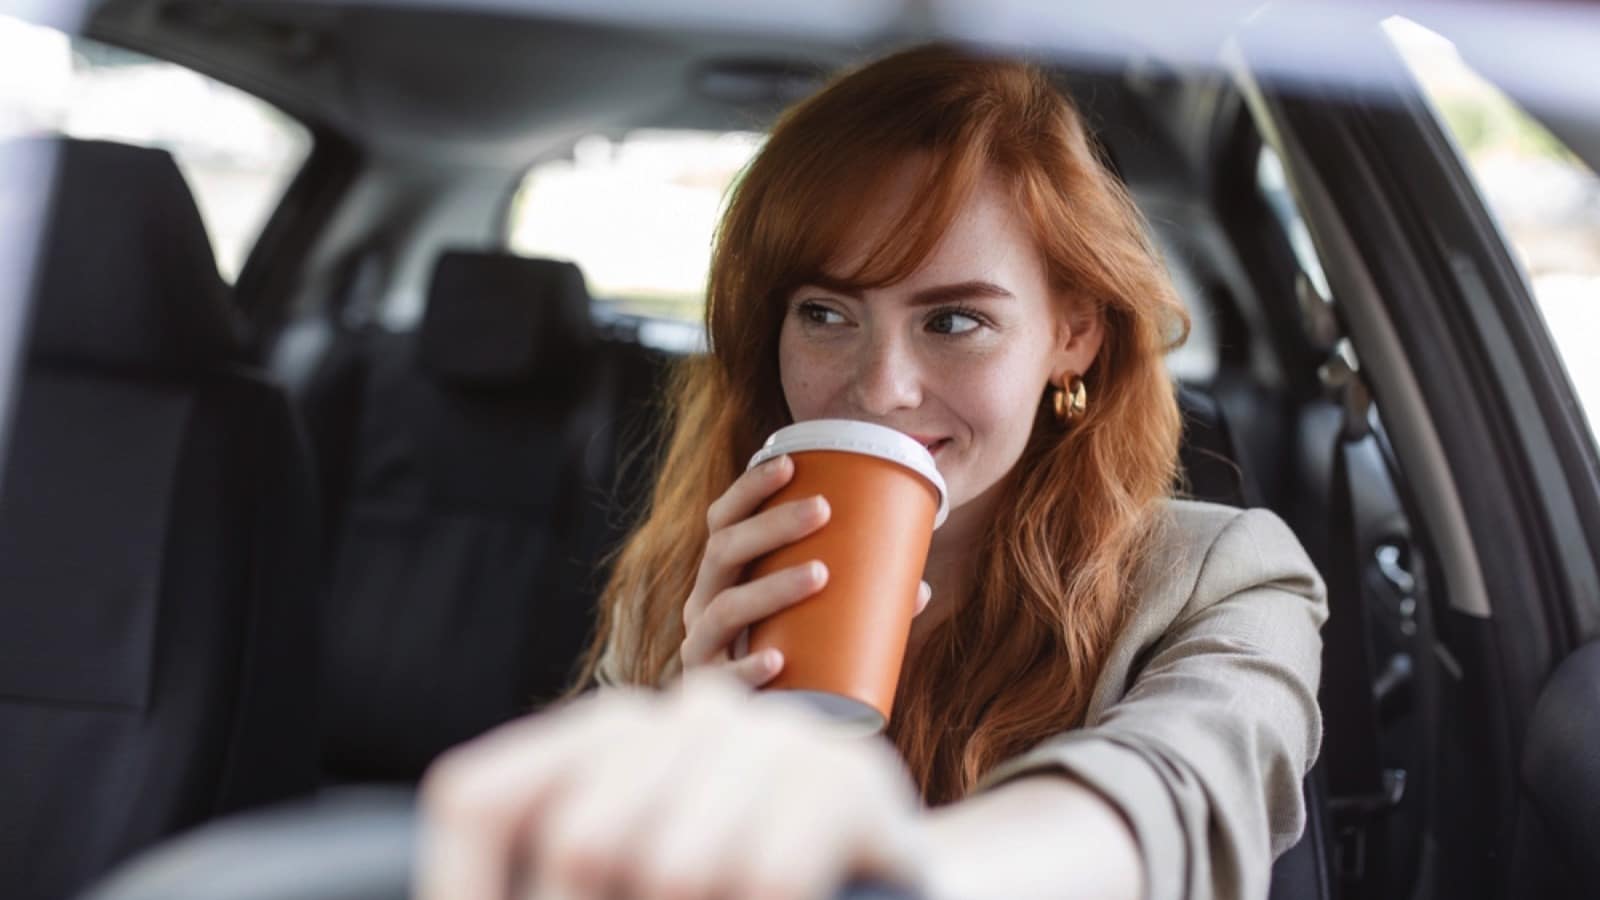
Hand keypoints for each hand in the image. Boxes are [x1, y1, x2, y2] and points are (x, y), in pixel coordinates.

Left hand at [417, 671, 927, 899]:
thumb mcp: (623, 885)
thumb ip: (537, 880)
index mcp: (607, 735)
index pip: (476, 795)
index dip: (462, 889)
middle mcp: (683, 713)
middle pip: (581, 842)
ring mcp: (774, 737)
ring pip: (670, 867)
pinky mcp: (850, 781)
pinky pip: (761, 881)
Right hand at [681, 453, 931, 686]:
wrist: (754, 729)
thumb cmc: (786, 660)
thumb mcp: (810, 622)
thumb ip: (856, 604)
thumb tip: (918, 586)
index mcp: (722, 578)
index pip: (723, 520)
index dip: (749, 488)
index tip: (790, 464)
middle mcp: (702, 604)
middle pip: (723, 551)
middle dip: (771, 525)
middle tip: (823, 510)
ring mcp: (701, 647)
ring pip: (726, 608)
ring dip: (771, 586)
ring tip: (821, 573)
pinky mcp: (709, 692)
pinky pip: (723, 677)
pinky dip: (748, 667)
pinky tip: (776, 660)